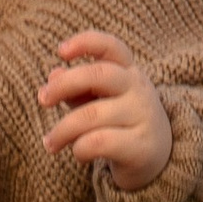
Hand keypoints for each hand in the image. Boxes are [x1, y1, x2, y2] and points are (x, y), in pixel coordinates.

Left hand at [36, 33, 174, 193]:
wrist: (160, 158)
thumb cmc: (120, 124)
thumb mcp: (100, 101)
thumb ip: (77, 88)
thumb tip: (53, 75)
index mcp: (128, 71)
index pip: (111, 47)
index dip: (85, 43)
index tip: (60, 52)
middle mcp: (138, 89)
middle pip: (98, 75)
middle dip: (64, 85)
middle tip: (42, 100)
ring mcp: (142, 117)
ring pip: (92, 115)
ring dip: (62, 130)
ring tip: (50, 143)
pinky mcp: (140, 147)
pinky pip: (100, 142)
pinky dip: (80, 148)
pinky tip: (78, 153)